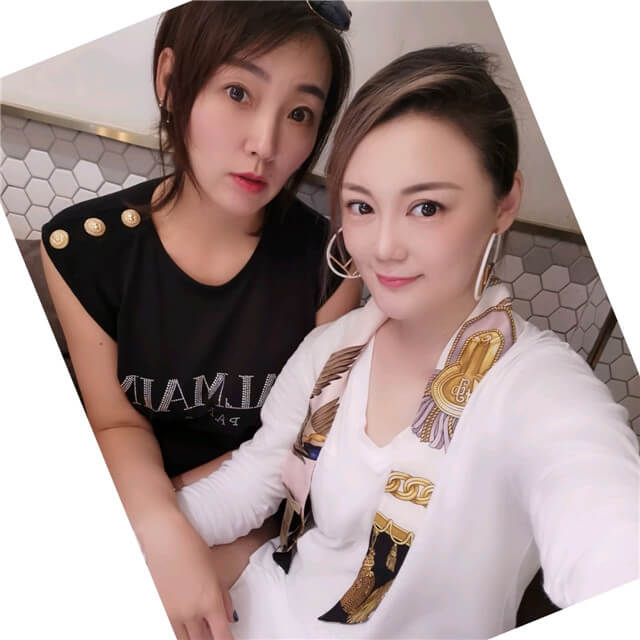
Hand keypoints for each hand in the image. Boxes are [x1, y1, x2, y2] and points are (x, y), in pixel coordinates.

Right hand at [141, 512, 235, 639]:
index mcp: (210, 601)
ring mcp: (172, 613)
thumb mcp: (215, 570)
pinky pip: (168, 630)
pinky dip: (178, 631)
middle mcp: (191, 611)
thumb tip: (230, 617)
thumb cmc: (191, 547)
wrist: (164, 538)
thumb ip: (224, 597)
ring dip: (192, 638)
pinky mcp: (157, 610)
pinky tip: (182, 625)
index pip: (222, 636)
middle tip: (212, 634)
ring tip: (198, 630)